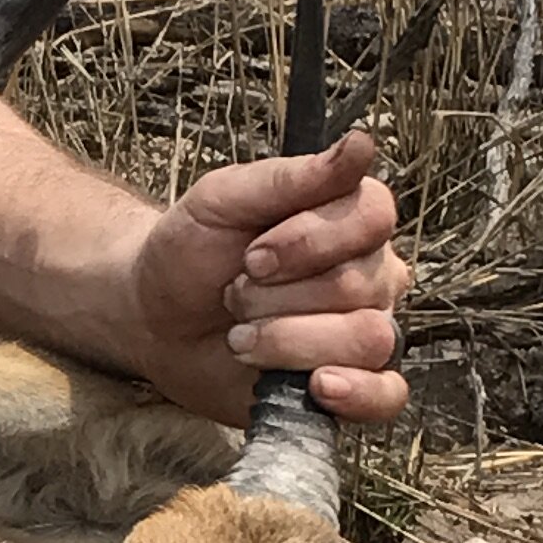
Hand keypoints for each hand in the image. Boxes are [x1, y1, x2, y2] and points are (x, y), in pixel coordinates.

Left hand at [129, 130, 411, 428]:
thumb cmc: (192, 250)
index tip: (251, 256)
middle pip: (359, 284)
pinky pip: (387, 396)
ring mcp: (363, 332)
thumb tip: (362, 145)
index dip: (309, 240)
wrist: (154, 317)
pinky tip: (317, 386)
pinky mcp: (349, 387)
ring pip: (368, 339)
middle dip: (277, 296)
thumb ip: (292, 178)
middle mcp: (371, 275)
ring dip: (288, 341)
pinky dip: (358, 395)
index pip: (373, 216)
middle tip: (234, 295)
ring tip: (242, 338)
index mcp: (351, 219)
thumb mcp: (224, 200)